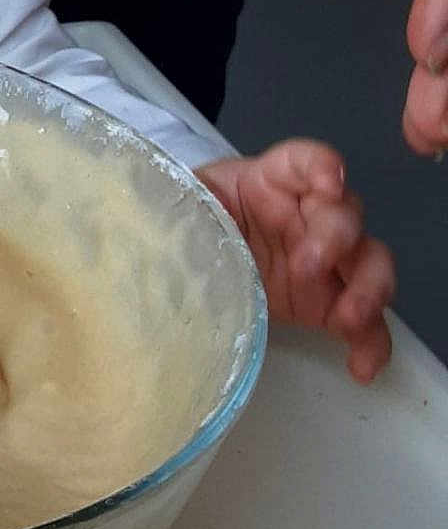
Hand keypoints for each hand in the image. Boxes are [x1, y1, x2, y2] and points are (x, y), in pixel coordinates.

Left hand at [197, 141, 394, 383]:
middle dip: (336, 238)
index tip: (327, 183)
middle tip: (308, 265)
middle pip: (345, 215)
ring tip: (347, 318)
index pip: (303, 161)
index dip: (321, 166)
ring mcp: (326, 262)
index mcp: (268, 182)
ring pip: (371, 264)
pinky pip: (365, 324)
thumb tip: (158, 223)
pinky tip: (361, 366)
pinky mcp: (328, 304)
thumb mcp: (178, 205)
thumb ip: (180, 207)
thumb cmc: (184, 221)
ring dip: (367, 289)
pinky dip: (370, 344)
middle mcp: (308, 216)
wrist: (183, 266)